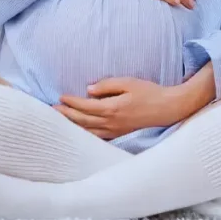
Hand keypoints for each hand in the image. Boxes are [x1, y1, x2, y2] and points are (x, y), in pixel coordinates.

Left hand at [53, 77, 190, 138]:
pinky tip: (80, 132)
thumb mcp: (128, 82)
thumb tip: (89, 90)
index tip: (60, 97)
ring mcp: (116, 131)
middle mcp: (112, 123)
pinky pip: (98, 137)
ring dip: (73, 126)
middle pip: (83, 120)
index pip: (85, 106)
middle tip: (52, 110)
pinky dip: (86, 134)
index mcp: (112, 108)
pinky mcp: (120, 134)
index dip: (71, 102)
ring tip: (60, 122)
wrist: (168, 108)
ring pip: (89, 132)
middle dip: (66, 115)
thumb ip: (107, 85)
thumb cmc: (149, 92)